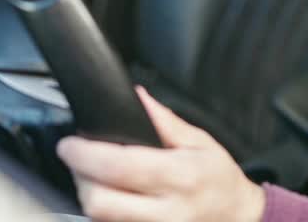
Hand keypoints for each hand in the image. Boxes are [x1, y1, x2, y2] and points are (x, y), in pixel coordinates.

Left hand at [57, 87, 265, 221]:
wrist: (238, 218)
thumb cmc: (219, 180)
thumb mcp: (200, 142)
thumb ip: (165, 121)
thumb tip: (136, 98)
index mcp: (180, 177)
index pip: (119, 168)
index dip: (85, 155)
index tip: (69, 145)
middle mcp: (166, 212)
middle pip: (99, 203)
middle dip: (80, 179)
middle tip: (79, 161)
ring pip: (99, 220)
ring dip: (89, 196)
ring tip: (97, 178)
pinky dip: (103, 213)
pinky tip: (112, 198)